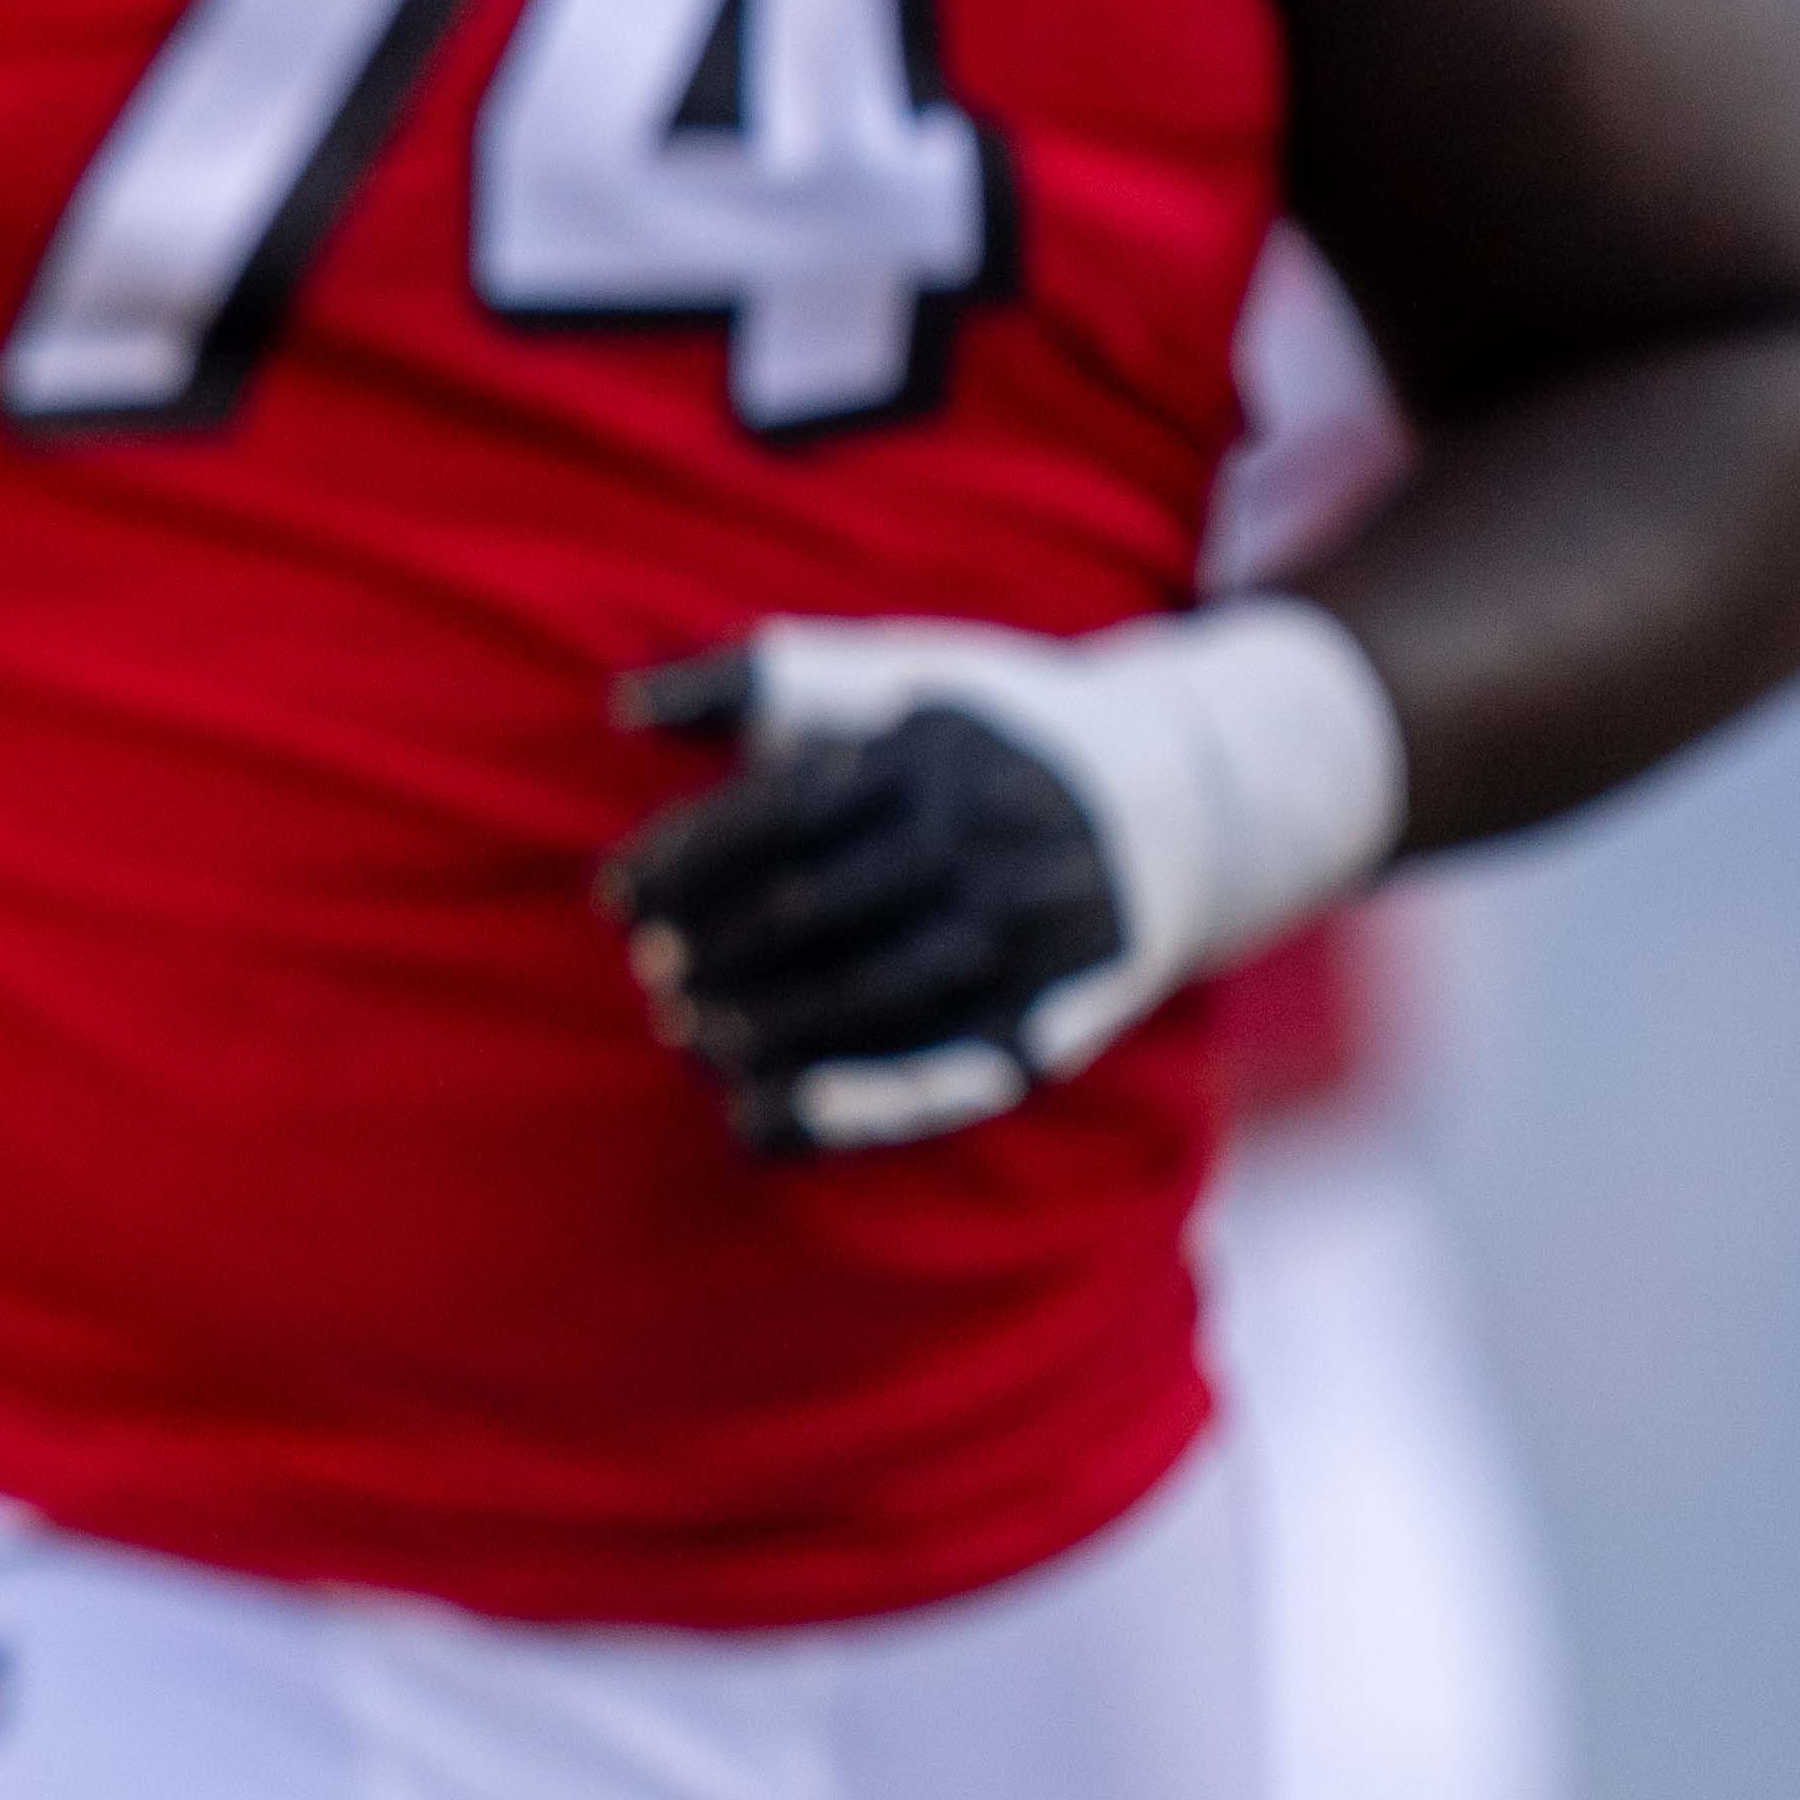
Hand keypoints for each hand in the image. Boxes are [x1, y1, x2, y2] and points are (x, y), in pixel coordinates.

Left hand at [606, 604, 1404, 1153]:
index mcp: (932, 754)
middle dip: (718, 951)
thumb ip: (759, 682)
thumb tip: (624, 707)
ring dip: (772, 1030)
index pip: (777, 815)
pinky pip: (946, 1074)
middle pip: (819, 908)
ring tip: (693, 1048)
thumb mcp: (893, 675)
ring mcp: (1030, 931)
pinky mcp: (1062, 1011)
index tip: (616, 899)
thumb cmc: (994, 729)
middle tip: (651, 981)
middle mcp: (987, 840)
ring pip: (878, 995)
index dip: (686, 863)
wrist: (1182, 790)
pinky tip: (768, 1125)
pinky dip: (850, 1107)